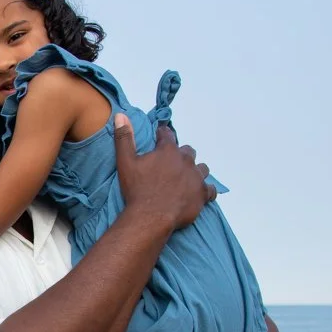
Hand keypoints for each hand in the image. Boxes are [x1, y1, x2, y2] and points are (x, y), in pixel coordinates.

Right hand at [114, 115, 213, 231]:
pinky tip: (199, 193)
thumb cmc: (137, 189)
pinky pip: (211, 190)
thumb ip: (124, 138)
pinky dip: (206, 191)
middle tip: (170, 165)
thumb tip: (121, 115)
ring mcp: (196, 178)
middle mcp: (186, 161)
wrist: (150, 216)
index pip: (167, 135)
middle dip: (180, 155)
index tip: (159, 138)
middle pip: (188, 151)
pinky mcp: (202, 195)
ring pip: (202, 168)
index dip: (162, 136)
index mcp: (168, 151)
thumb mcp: (125, 162)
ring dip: (195, 171)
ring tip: (186, 179)